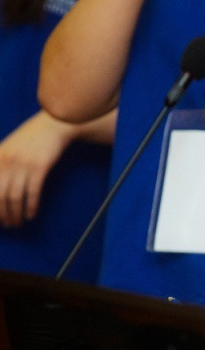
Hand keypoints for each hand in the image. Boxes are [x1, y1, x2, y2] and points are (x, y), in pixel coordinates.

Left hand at [0, 111, 75, 226]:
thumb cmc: (32, 137)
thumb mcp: (8, 148)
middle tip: (8, 224)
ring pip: (15, 196)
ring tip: (18, 223)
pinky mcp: (40, 167)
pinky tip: (32, 215)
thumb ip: (1, 164)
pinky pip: (33, 192)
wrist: (54, 125)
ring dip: (16, 213)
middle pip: (0, 194)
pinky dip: (31, 206)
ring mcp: (24, 164)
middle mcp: (7, 161)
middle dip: (2, 213)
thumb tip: (1, 188)